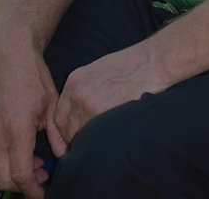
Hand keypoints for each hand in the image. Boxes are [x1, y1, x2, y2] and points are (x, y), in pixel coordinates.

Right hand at [0, 42, 66, 198]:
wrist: (8, 53)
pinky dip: (2, 162)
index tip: (43, 193)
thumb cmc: (32, 74)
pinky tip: (19, 150)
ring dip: (11, 174)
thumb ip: (56, 133)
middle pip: (3, 180)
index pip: (21, 175)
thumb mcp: (51, 102)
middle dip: (22, 186)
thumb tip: (63, 155)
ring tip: (33, 161)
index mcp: (17, 129)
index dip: (32, 190)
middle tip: (41, 177)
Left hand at [54, 42, 168, 144]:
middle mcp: (78, 93)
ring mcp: (90, 104)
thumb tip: (77, 115)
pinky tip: (110, 137)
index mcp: (74, 81)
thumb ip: (83, 91)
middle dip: (76, 141)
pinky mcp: (104, 114)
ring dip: (90, 142)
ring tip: (102, 140)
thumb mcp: (97, 71)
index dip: (63, 133)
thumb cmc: (129, 65)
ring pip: (81, 137)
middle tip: (89, 146)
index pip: (58, 117)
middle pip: (68, 130)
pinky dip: (100, 142)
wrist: (149, 62)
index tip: (69, 142)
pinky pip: (95, 138)